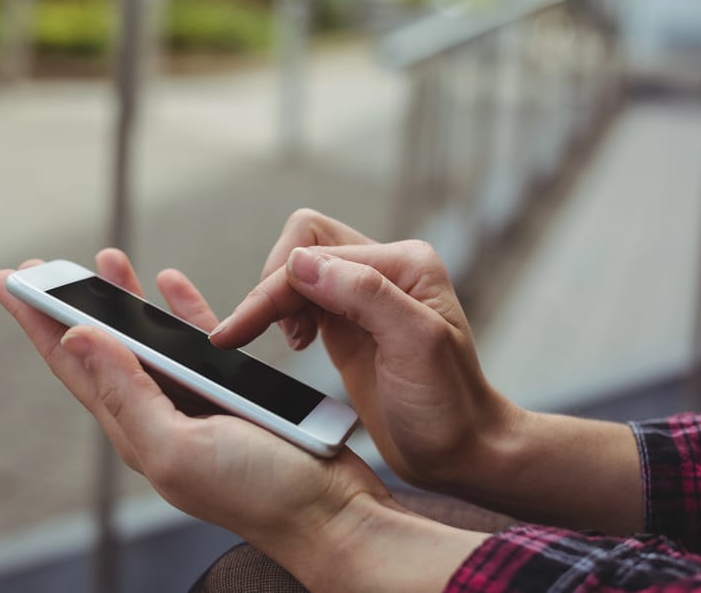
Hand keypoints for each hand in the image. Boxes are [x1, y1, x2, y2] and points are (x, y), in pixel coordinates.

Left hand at [0, 250, 387, 551]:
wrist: (329, 514)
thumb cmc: (259, 493)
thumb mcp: (177, 448)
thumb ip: (127, 394)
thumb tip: (78, 338)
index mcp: (135, 429)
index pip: (72, 364)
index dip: (38, 322)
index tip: (8, 282)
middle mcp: (157, 413)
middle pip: (102, 346)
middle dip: (69, 304)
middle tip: (41, 266)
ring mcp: (194, 402)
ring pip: (147, 338)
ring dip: (123, 299)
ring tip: (107, 260)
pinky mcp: (232, 391)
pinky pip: (199, 341)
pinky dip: (184, 310)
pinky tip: (173, 285)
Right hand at [209, 209, 521, 493]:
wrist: (461, 453)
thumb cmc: (448, 407)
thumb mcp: (416, 345)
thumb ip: (363, 293)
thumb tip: (298, 263)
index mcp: (403, 263)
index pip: (316, 251)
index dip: (274, 288)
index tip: (239, 331)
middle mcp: (384, 269)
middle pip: (302, 248)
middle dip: (269, 288)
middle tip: (246, 335)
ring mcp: (364, 296)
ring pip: (297, 271)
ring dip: (274, 301)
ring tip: (287, 343)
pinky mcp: (348, 324)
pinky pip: (301, 298)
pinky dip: (282, 313)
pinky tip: (294, 343)